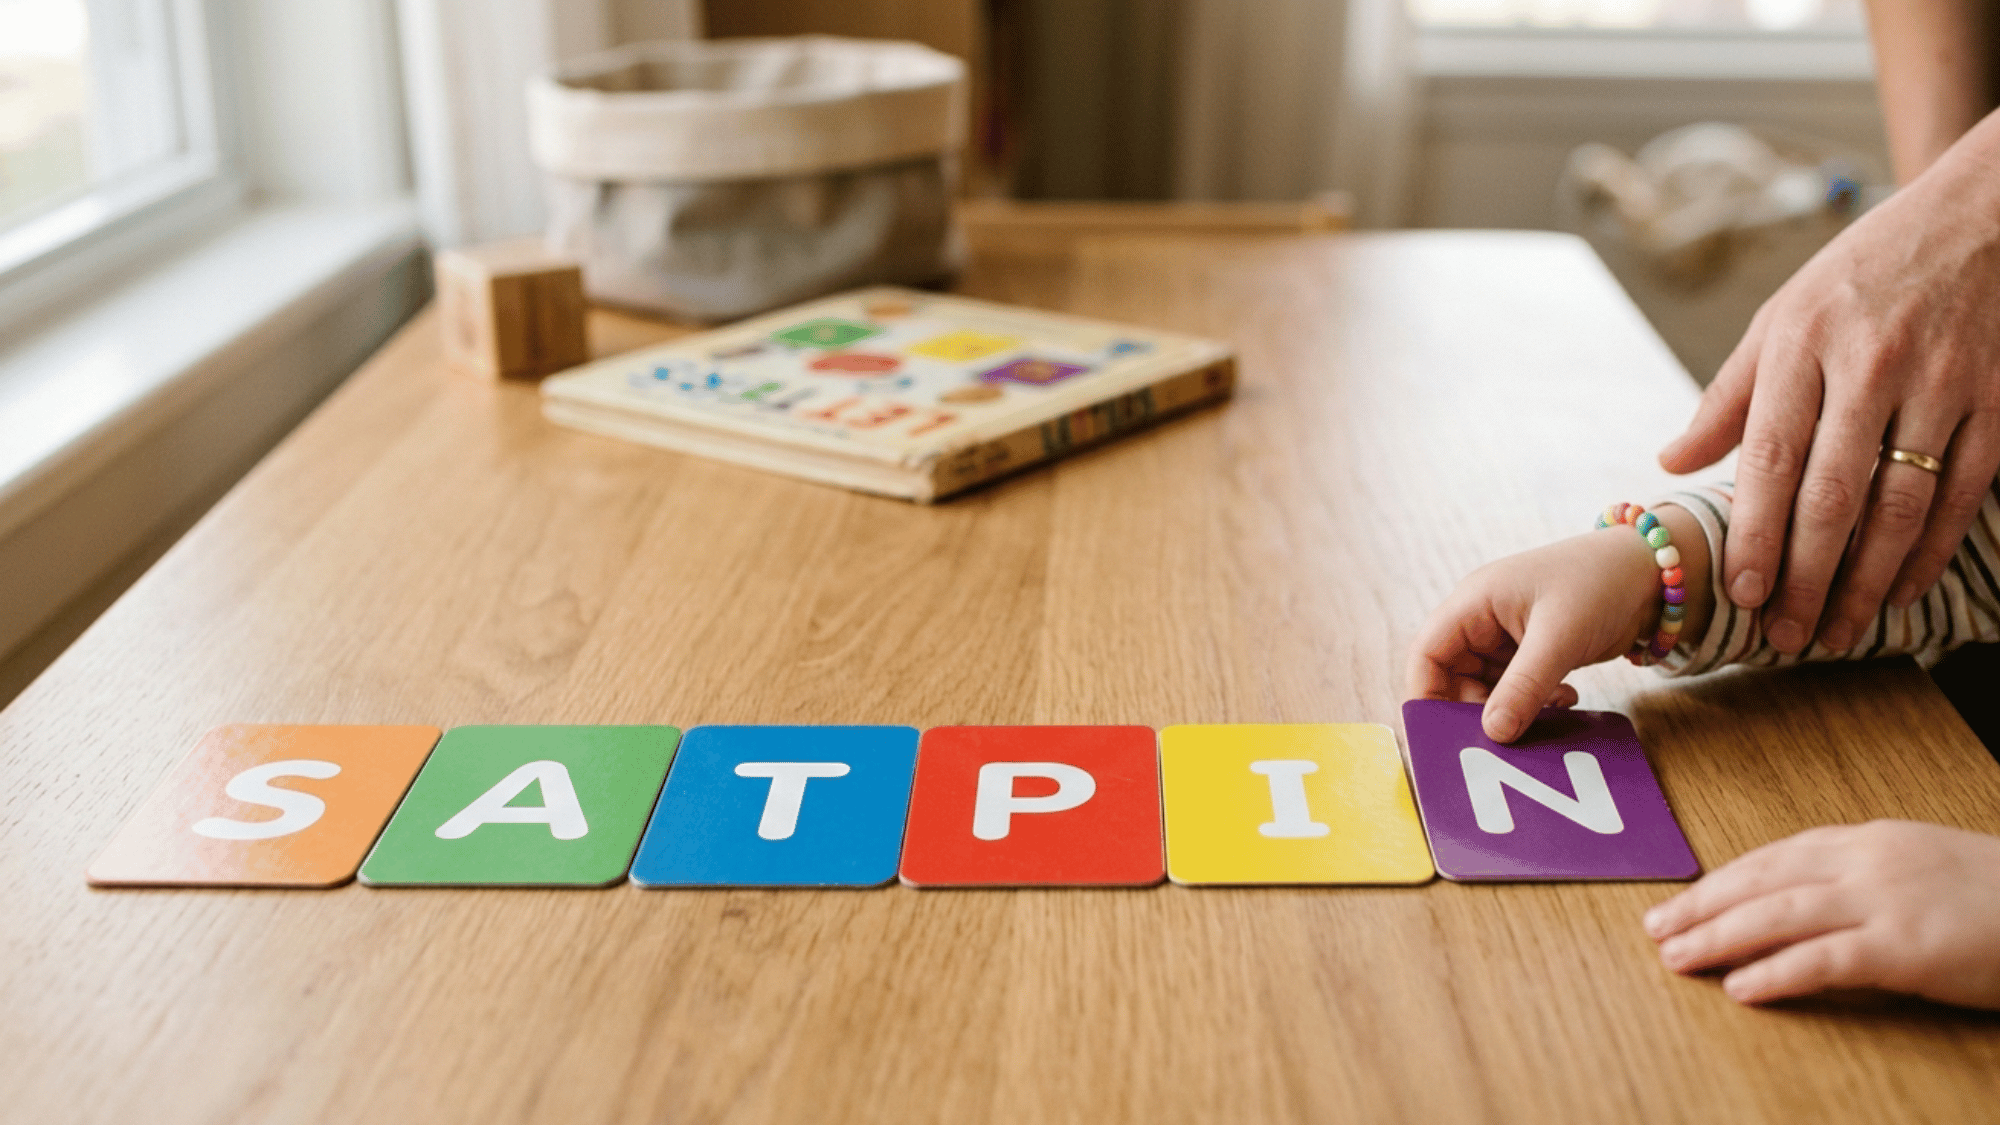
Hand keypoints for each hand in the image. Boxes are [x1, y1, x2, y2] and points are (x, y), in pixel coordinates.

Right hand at [1406, 505, 1711, 742]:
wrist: (1656, 572)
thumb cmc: (1600, 581)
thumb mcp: (1559, 637)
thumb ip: (1523, 687)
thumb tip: (1493, 733)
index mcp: (1474, 603)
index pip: (1427, 653)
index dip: (1426, 694)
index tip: (1440, 733)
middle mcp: (1483, 620)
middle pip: (1453, 677)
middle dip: (1474, 709)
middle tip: (1502, 738)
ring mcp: (1508, 637)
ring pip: (1486, 688)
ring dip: (1509, 710)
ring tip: (1545, 715)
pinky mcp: (1534, 651)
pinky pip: (1517, 689)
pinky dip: (1533, 704)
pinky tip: (1563, 701)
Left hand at [1645, 820, 1999, 1008]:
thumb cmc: (1997, 896)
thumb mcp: (1920, 866)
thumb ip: (1864, 876)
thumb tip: (1804, 900)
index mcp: (1869, 841)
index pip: (1774, 857)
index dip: (1722, 881)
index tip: (1681, 900)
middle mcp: (1867, 862)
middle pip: (1762, 880)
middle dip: (1703, 905)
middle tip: (1656, 929)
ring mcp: (1885, 901)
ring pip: (1779, 914)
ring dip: (1720, 937)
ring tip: (1677, 957)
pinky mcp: (1906, 947)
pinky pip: (1824, 960)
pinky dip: (1776, 972)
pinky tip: (1740, 988)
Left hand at [1659, 109, 1999, 655]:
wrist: (1980, 215)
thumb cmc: (1863, 274)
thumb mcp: (1783, 316)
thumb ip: (1729, 396)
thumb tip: (1672, 462)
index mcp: (1804, 344)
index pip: (1772, 457)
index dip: (1757, 533)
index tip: (1743, 592)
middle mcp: (1872, 366)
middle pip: (1835, 494)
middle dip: (1808, 576)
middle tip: (1786, 636)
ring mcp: (1943, 384)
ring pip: (1904, 504)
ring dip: (1868, 580)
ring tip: (1838, 630)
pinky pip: (1965, 492)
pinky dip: (1933, 550)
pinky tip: (1902, 590)